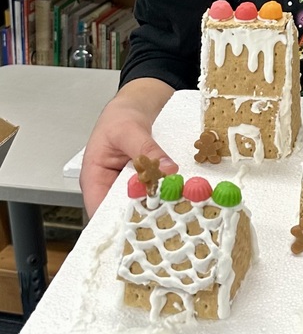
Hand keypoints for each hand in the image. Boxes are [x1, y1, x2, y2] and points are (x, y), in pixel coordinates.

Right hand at [80, 78, 176, 217]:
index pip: (99, 210)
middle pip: (120, 212)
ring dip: (154, 207)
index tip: (139, 226)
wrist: (131, 107)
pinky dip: (161, 195)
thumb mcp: (131, 130)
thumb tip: (166, 168)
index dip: (116, 223)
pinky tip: (176, 197)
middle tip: (165, 219)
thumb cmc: (119, 118)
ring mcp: (124, 186)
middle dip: (141, 217)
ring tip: (175, 210)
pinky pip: (149, 193)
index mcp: (94, 178)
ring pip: (137, 205)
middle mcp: (107, 187)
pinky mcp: (140, 183)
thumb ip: (147, 150)